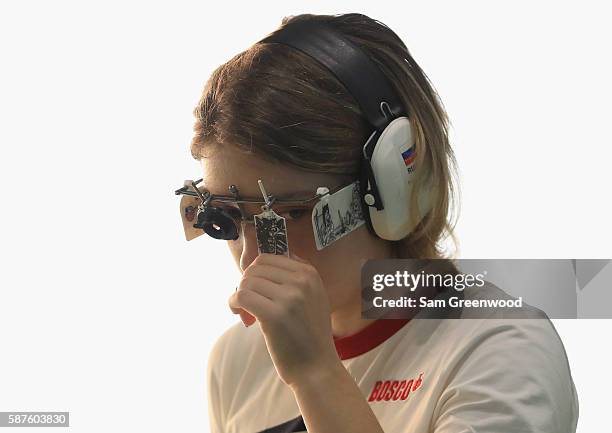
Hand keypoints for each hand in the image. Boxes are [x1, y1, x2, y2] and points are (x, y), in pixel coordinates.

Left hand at [228, 252, 340, 386]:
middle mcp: (302, 281)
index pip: (267, 258)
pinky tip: (239, 314)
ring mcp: (289, 297)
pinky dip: (234, 304)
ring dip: (239, 296)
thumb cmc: (309, 335)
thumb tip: (258, 265)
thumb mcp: (312, 297)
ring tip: (246, 312)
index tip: (257, 291)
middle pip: (255, 269)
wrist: (317, 368)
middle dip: (246, 284)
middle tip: (249, 304)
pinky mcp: (275, 315)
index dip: (255, 274)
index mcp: (310, 273)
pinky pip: (242, 296)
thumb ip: (292, 278)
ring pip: (246, 282)